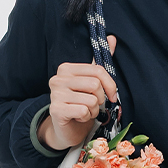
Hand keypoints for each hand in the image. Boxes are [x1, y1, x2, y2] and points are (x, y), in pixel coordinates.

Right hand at [38, 36, 117, 151]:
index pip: (98, 71)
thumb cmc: (80, 104)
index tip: (112, 96)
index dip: (110, 85)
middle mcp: (58, 79)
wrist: (66, 129)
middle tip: (93, 106)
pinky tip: (77, 118)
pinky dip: (85, 118)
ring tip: (84, 112)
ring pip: (91, 100)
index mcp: (66, 69)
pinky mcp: (56, 110)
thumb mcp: (91, 83)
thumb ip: (100, 63)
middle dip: (100, 100)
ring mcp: (55, 94)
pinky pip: (83, 111)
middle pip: (95, 85)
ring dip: (93, 111)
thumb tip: (112, 38)